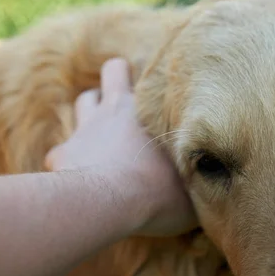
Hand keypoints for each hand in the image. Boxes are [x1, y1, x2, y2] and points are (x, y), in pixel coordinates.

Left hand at [45, 58, 197, 236]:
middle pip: (112, 71)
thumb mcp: (190, 187)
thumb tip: (213, 186)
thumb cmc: (158, 193)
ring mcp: (85, 129)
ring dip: (93, 112)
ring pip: (85, 101)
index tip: (161, 102)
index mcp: (146, 111)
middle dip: (117, 81)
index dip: (153, 87)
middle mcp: (114, 110)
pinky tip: (80, 178)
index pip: (152, 78)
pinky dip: (69, 160)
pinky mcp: (61, 154)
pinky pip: (61, 150)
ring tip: (106, 135)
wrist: (112, 204)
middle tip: (128, 104)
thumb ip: (196, 177)